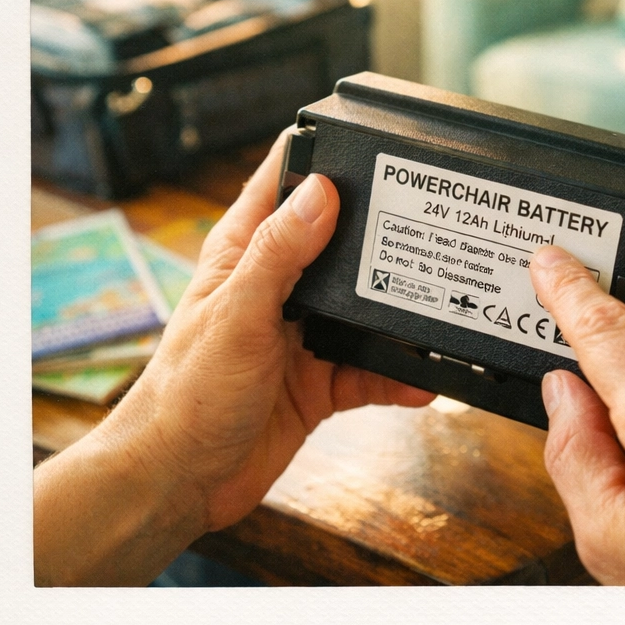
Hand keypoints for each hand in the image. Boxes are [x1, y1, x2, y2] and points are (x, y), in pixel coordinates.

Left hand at [34, 132, 432, 584]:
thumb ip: (280, 254)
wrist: (182, 480)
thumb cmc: (188, 392)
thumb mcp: (238, 314)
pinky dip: (399, 374)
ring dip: (400, 313)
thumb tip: (323, 191)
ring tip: (441, 309)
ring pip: (366, 307)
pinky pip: (372, 368)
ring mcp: (304, 332)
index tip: (375, 144)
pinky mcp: (323, 378)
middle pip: (342, 242)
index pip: (286, 182)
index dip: (325, 156)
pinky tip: (423, 379)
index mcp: (247, 251)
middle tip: (433, 223)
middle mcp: (281, 284)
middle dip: (385, 235)